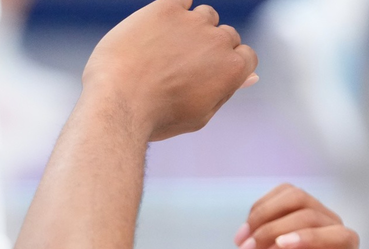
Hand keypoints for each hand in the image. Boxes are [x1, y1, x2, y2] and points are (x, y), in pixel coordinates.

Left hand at [81, 0, 257, 141]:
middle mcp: (218, 40)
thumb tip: (250, 77)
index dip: (228, 66)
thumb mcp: (199, 114)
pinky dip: (176, 8)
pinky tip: (162, 24)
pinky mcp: (165, 8)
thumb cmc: (157, 117)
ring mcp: (192, 21)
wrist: (117, 102)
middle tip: (179, 71)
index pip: (246, 56)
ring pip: (205, 16)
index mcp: (232, 69)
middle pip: (226, 36)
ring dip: (193, 29)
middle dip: (209, 51)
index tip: (205, 77)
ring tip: (165, 52)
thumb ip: (225, 91)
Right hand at [234, 184, 365, 248]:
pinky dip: (259, 209)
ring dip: (263, 216)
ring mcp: (319, 221)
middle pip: (312, 215)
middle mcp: (339, 239)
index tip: (279, 246)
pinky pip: (283, 193)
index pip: (342, 239)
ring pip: (296, 197)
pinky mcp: (297, 211)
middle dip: (272, 231)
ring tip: (241, 242)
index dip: (311, 237)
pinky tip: (246, 232)